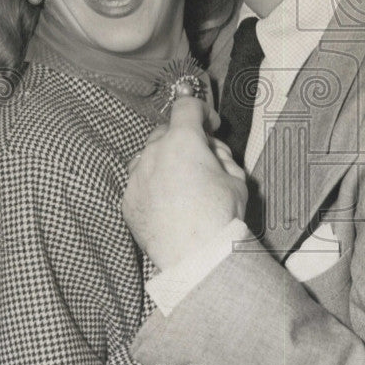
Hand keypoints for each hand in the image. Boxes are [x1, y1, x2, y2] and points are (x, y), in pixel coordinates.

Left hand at [122, 96, 247, 269]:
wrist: (197, 257)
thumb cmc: (220, 216)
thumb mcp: (236, 178)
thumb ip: (221, 157)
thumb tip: (212, 153)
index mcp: (182, 141)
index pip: (187, 107)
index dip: (202, 111)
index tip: (211, 124)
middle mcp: (153, 153)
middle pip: (166, 131)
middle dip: (184, 140)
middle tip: (202, 159)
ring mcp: (136, 177)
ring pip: (148, 156)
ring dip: (164, 161)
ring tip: (183, 182)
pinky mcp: (128, 201)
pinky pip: (140, 184)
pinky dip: (153, 186)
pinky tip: (169, 204)